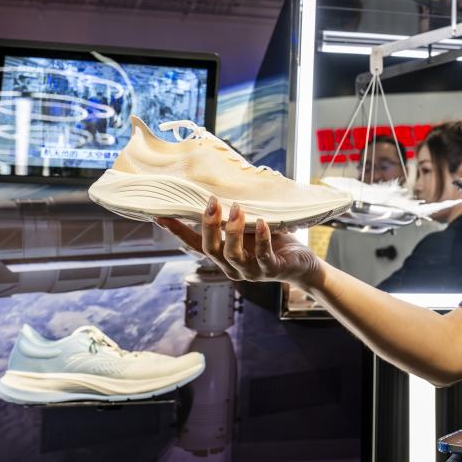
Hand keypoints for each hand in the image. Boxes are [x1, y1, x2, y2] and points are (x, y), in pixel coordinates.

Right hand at [156, 196, 322, 286]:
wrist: (300, 264)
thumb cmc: (272, 242)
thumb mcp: (248, 228)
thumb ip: (233, 217)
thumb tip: (219, 190)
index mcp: (222, 255)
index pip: (195, 244)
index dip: (177, 231)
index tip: (160, 215)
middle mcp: (232, 266)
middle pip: (210, 249)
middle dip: (209, 225)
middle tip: (211, 202)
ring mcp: (250, 271)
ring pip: (232, 255)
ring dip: (232, 231)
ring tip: (236, 208)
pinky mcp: (271, 270)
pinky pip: (263, 257)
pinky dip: (261, 239)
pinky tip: (262, 222)